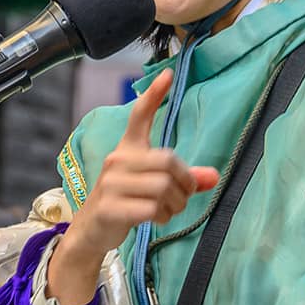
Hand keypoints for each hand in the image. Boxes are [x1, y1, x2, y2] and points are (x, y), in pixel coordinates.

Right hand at [48, 68, 218, 304]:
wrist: (91, 231)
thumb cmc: (125, 202)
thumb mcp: (152, 187)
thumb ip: (183, 180)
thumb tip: (213, 177)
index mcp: (127, 150)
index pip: (139, 116)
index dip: (154, 94)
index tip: (169, 74)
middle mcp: (117, 161)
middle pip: (168, 162)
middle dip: (185, 183)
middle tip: (184, 196)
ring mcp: (111, 184)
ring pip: (163, 188)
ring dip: (176, 204)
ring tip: (169, 210)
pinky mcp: (110, 208)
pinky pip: (151, 209)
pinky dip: (162, 217)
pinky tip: (157, 219)